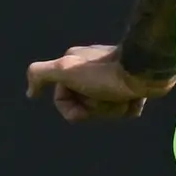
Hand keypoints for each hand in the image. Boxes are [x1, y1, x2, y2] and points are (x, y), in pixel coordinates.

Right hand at [27, 43, 174, 123]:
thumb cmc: (105, 73)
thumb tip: (30, 92)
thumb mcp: (66, 70)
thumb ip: (41, 74)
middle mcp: (91, 71)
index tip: (85, 105)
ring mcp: (112, 80)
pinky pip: (125, 108)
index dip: (73, 109)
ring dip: (114, 108)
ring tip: (124, 95)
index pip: (62, 100)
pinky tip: (135, 97)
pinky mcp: (131, 87)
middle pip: (85, 107)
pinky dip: (129, 107)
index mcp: (74, 66)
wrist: (145, 70)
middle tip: (108, 96)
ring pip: (106, 109)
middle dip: (97, 108)